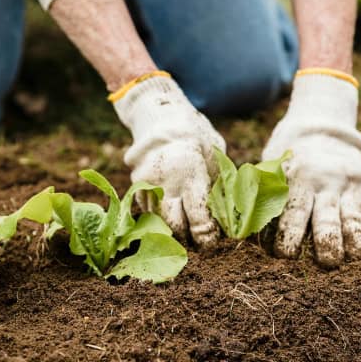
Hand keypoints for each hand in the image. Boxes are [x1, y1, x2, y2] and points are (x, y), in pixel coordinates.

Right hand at [112, 74, 223, 246]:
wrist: (161, 117)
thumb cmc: (196, 137)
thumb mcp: (214, 156)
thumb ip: (216, 185)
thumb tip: (224, 217)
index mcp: (190, 172)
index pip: (198, 218)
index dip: (207, 236)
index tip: (213, 242)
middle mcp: (166, 181)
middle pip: (174, 226)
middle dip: (187, 239)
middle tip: (198, 244)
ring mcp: (147, 184)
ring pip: (158, 221)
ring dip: (172, 231)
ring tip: (185, 233)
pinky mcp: (136, 185)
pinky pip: (148, 211)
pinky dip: (160, 217)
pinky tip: (171, 215)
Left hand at [262, 73, 360, 267]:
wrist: (321, 128)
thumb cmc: (288, 161)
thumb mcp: (270, 169)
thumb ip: (258, 196)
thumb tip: (239, 231)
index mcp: (295, 180)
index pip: (292, 213)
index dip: (288, 238)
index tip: (284, 256)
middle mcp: (323, 183)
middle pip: (326, 220)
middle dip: (327, 245)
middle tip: (327, 263)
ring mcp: (348, 185)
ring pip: (354, 219)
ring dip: (356, 242)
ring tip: (354, 256)